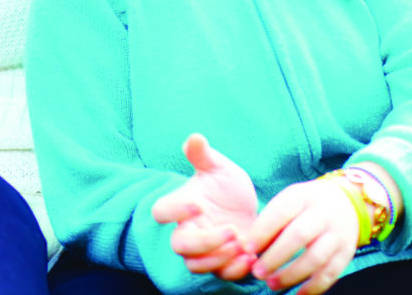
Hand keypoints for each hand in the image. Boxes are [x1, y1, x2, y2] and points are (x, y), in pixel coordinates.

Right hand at [152, 134, 258, 279]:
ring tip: (243, 245)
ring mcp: (204, 250)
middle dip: (205, 242)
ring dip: (219, 258)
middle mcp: (188, 230)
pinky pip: (220, 275)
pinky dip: (235, 269)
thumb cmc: (228, 188)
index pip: (160, 212)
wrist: (250, 211)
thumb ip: (204, 156)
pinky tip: (251, 256)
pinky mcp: (221, 264)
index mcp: (183, 206)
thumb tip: (194, 137)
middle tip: (231, 231)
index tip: (199, 203)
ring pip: (195, 265)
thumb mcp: (220, 168)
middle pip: (178, 245)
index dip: (174, 211)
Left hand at [242, 177, 359, 293]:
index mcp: (302, 197)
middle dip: (276, 256)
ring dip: (292, 274)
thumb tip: (248, 247)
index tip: (246, 248)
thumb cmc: (304, 205)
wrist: (346, 204)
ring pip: (316, 258)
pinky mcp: (345, 254)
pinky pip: (331, 273)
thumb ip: (270, 221)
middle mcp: (322, 216)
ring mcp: (336, 236)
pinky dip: (315, 287)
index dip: (263, 230)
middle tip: (257, 272)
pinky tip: (298, 293)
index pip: (281, 211)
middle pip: (299, 236)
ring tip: (271, 284)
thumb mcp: (288, 201)